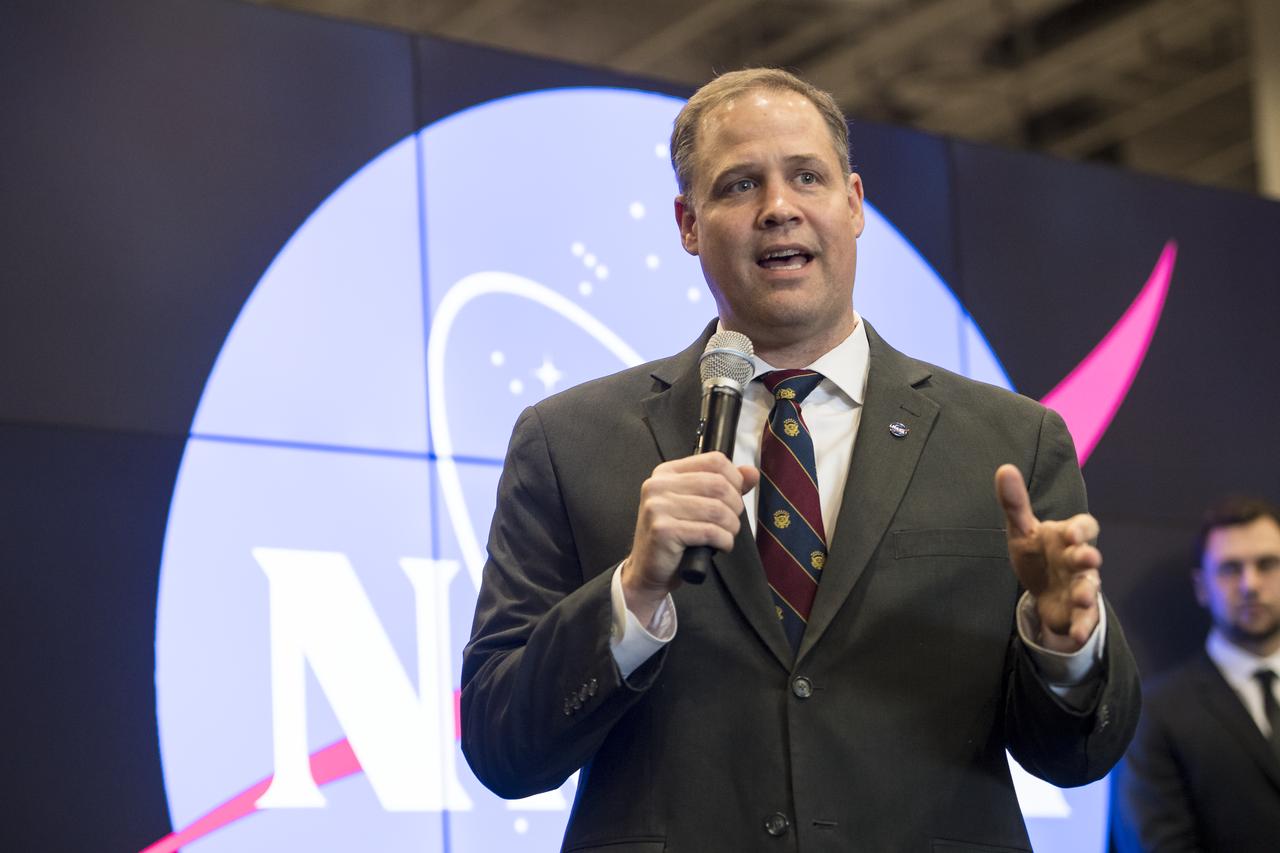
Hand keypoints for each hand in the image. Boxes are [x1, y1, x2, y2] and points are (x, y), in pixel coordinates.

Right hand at [622, 452, 758, 622]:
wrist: (647, 570)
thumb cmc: (674, 537)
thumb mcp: (697, 505)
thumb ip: (725, 486)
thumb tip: (751, 472)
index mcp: (666, 472)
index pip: (714, 460)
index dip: (735, 479)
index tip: (735, 497)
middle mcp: (658, 485)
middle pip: (718, 484)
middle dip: (735, 506)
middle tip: (731, 522)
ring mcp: (658, 507)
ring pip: (717, 509)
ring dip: (731, 527)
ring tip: (726, 535)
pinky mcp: (663, 530)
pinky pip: (709, 531)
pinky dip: (724, 541)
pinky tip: (719, 546)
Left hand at [995, 464, 1101, 651]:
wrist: (1043, 590)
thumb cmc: (1037, 553)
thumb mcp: (1022, 529)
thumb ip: (1015, 502)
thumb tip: (1004, 468)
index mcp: (1068, 537)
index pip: (1084, 527)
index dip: (1080, 529)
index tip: (1071, 532)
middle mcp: (1079, 561)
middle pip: (1088, 557)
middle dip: (1088, 558)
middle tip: (1087, 558)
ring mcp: (1082, 586)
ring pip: (1089, 588)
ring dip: (1088, 592)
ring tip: (1082, 597)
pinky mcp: (1078, 612)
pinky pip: (1084, 620)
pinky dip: (1082, 627)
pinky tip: (1075, 635)